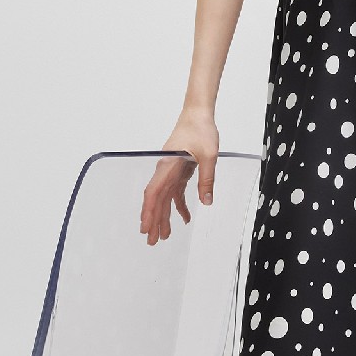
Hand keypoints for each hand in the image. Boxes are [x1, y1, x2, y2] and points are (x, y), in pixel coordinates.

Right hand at [139, 109, 219, 245]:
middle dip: (153, 220)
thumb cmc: (200, 129)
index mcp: (168, 165)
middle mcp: (165, 169)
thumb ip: (207, 180)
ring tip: (165, 236)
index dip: (149, 212)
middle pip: (156, 199)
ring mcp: (170, 170)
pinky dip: (178, 205)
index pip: (154, 192)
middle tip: (152, 241)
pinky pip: (174, 192)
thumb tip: (206, 202)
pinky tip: (184, 218)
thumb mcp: (209, 155)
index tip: (146, 227)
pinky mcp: (177, 170)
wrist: (198, 114)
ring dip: (164, 216)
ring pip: (164, 198)